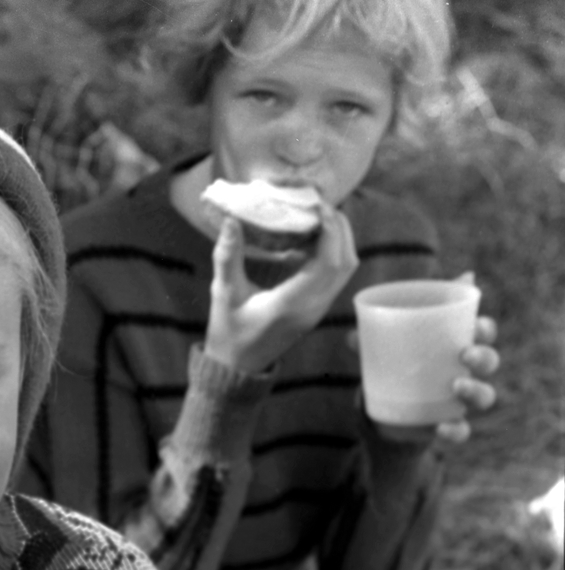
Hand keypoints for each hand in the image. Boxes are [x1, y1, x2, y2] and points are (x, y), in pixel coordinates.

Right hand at [205, 203, 358, 373]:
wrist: (236, 366)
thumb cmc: (228, 332)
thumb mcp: (223, 292)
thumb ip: (228, 256)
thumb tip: (232, 220)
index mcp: (292, 303)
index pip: (328, 261)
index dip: (329, 228)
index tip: (315, 204)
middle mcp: (313, 307)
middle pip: (346, 260)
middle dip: (338, 227)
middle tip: (317, 204)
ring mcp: (319, 310)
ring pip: (346, 268)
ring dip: (339, 239)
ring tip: (317, 217)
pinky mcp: (317, 309)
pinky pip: (336, 275)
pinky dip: (332, 252)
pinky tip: (310, 239)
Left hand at [368, 309, 499, 444]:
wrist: (389, 417)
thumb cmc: (394, 371)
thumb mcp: (381, 357)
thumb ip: (368, 346)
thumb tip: (351, 337)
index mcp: (455, 346)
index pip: (481, 332)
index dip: (484, 327)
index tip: (476, 324)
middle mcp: (465, 372)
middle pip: (489, 361)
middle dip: (483, 356)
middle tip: (465, 354)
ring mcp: (460, 401)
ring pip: (485, 395)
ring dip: (476, 390)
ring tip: (456, 386)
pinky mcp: (450, 425)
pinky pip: (462, 430)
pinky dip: (455, 430)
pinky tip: (440, 428)